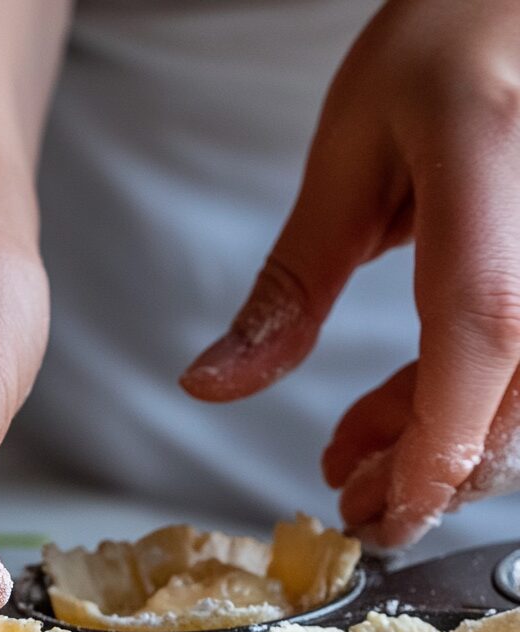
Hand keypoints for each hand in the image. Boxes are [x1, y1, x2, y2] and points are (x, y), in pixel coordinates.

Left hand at [181, 0, 519, 546]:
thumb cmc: (445, 51)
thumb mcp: (349, 155)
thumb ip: (290, 283)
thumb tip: (211, 384)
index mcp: (489, 161)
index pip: (479, 324)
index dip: (437, 438)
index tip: (385, 512)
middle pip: (511, 391)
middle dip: (426, 472)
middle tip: (348, 501)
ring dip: (439, 450)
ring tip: (356, 462)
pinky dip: (462, 408)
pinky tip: (401, 420)